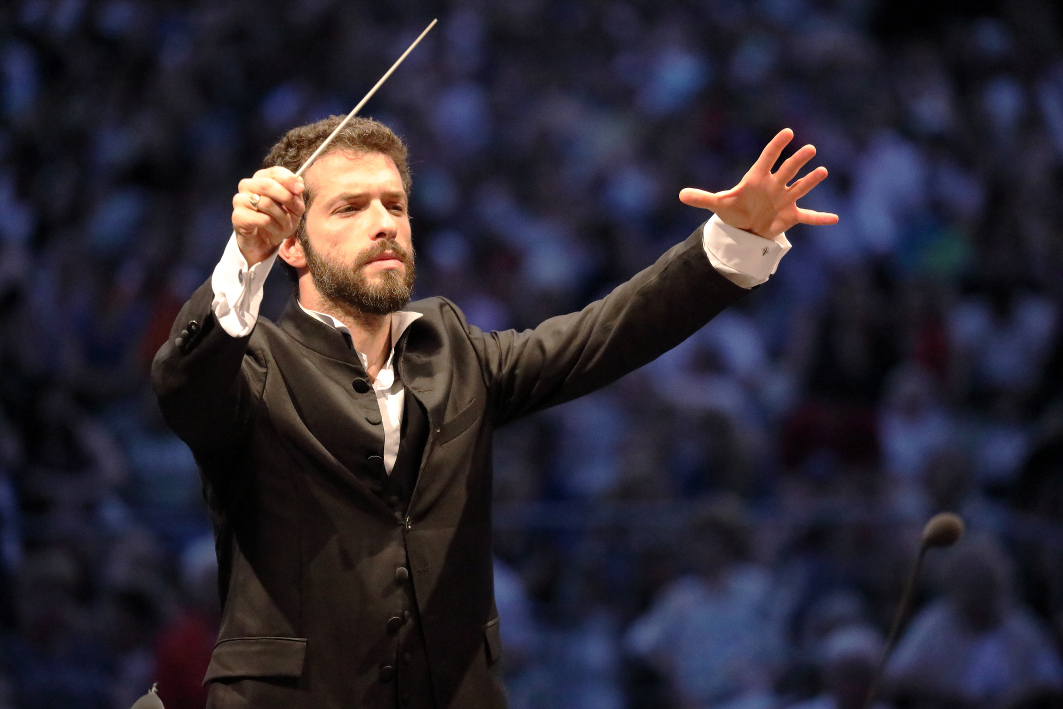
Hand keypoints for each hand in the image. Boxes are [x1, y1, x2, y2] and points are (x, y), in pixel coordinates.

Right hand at [232, 167, 305, 264]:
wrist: (264, 243)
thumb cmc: (279, 221)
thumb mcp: (293, 207)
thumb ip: (296, 193)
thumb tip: (299, 182)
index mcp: (261, 178)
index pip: (274, 172)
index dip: (289, 180)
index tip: (300, 190)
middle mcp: (247, 185)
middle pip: (268, 184)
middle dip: (287, 198)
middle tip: (298, 210)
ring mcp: (240, 200)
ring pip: (266, 203)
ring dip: (282, 216)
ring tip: (286, 225)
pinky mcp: (238, 216)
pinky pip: (262, 219)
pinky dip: (274, 226)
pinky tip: (275, 229)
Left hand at [678, 128, 838, 239]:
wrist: (746, 225)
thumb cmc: (735, 208)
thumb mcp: (718, 204)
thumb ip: (702, 198)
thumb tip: (680, 195)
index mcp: (757, 178)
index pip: (767, 158)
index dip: (776, 146)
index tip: (787, 132)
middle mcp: (775, 185)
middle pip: (787, 170)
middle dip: (797, 161)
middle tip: (809, 148)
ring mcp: (784, 199)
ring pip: (799, 188)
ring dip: (810, 181)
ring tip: (822, 171)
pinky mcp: (790, 216)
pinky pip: (808, 217)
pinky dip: (820, 218)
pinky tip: (835, 219)